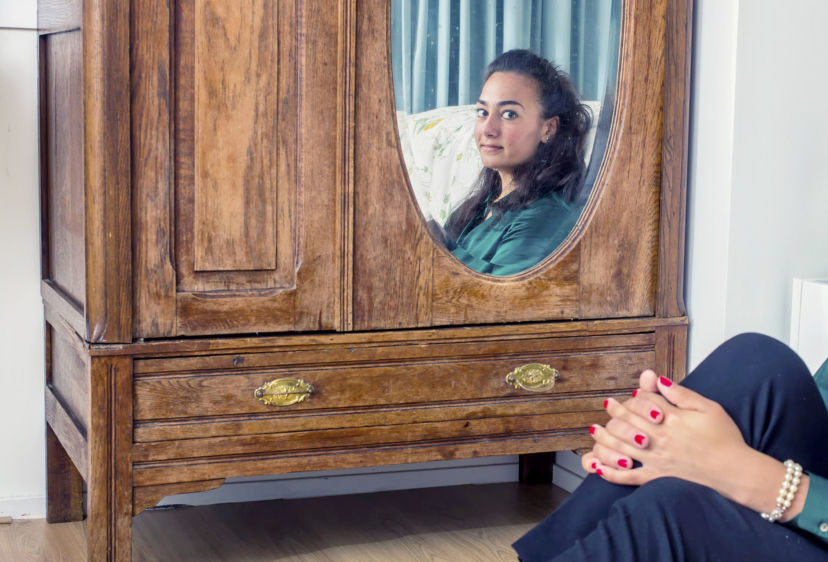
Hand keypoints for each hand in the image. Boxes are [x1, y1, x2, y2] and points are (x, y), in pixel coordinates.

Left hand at [585, 374, 748, 489]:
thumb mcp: (708, 407)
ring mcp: (656, 459)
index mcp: (672, 419)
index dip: (636, 396)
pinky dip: (611, 472)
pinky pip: (628, 477)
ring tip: (596, 430)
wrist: (736, 472)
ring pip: (621, 446)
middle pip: (628, 421)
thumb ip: (681, 394)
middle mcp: (660, 438)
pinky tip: (599, 467)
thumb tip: (659, 380)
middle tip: (608, 405)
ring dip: (605, 437)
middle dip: (615, 412)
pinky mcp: (657, 477)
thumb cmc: (725, 439)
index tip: (631, 394)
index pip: (644, 402)